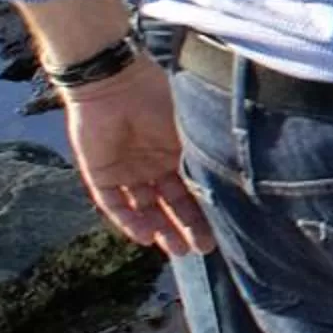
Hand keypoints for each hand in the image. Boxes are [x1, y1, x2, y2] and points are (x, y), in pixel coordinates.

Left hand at [62, 58, 213, 255]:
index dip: (204, 212)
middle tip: (199, 249)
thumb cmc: (159, 100)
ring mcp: (125, 169)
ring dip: (159, 229)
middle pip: (170, 203)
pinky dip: (128, 221)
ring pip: (143, 207)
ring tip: (175, 249)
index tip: (219, 233)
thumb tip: (233, 189)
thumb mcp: (189, 133)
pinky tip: (145, 236)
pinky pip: (113, 203)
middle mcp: (152, 163)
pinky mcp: (99, 172)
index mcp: (176, 151)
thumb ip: (203, 160)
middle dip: (185, 227)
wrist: (113, 82)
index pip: (191, 189)